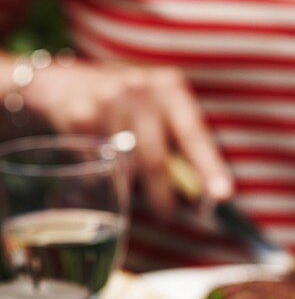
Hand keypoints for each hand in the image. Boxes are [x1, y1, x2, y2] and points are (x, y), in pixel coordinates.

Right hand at [24, 59, 232, 213]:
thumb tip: (200, 195)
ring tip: (128, 177)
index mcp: (170, 88)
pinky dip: (100, 171)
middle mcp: (140, 88)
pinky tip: (97, 157)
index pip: (193, 134)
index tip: (222, 195)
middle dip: (163, 196)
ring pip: (125, 166)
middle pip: (155, 158)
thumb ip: (181, 148)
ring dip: (130, 182)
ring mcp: (107, 99)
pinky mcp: (80, 114)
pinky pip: (97, 163)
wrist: (68, 83)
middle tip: (167, 215)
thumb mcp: (160, 113)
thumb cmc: (130, 108)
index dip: (209, 167)